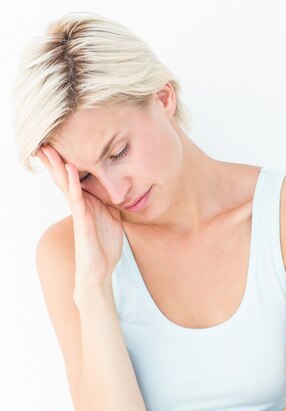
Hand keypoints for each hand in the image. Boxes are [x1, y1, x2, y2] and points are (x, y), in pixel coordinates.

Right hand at [36, 144, 123, 291]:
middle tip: (43, 140)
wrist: (100, 270)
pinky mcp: (82, 221)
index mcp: (87, 202)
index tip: (61, 143)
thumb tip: (117, 188)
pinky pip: (77, 199)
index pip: (75, 178)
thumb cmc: (104, 246)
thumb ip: (111, 201)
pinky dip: (74, 183)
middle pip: (65, 177)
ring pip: (66, 184)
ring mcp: (79, 212)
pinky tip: (71, 169)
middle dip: (55, 159)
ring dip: (58, 166)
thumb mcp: (113, 217)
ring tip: (48, 149)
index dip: (67, 161)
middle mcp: (80, 204)